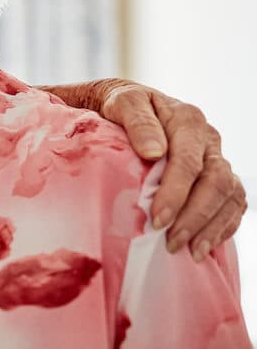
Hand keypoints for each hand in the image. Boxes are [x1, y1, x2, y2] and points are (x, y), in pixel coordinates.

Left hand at [95, 79, 246, 260]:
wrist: (129, 106)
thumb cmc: (122, 106)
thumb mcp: (123, 103)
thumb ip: (137, 122)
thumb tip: (154, 152)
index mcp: (188, 120)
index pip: (189, 162)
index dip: (176, 193)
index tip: (157, 218)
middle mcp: (209, 139)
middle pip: (216, 183)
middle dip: (195, 217)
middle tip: (171, 241)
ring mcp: (217, 158)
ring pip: (230, 196)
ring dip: (211, 227)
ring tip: (189, 252)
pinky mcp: (219, 176)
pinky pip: (234, 204)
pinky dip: (223, 227)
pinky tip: (204, 245)